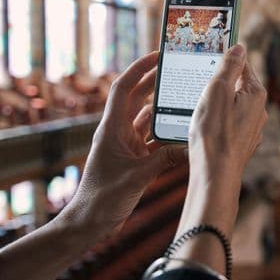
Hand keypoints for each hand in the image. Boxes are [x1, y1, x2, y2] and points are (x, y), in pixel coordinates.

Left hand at [60, 51, 187, 239]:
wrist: (89, 223)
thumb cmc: (103, 199)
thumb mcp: (138, 177)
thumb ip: (165, 159)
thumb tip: (190, 145)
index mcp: (111, 129)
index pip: (124, 88)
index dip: (140, 68)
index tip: (158, 55)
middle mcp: (117, 132)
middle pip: (136, 98)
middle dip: (154, 82)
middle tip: (176, 69)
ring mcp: (125, 145)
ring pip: (146, 118)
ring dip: (162, 107)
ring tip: (184, 96)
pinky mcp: (133, 159)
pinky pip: (153, 139)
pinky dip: (166, 133)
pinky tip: (183, 130)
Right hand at [180, 44, 267, 238]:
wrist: (215, 174)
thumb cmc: (213, 132)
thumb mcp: (216, 90)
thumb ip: (228, 67)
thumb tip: (239, 46)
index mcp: (256, 93)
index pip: (242, 64)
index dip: (225, 56)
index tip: (211, 50)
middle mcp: (260, 110)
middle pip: (237, 85)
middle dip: (219, 81)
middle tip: (198, 79)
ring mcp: (252, 128)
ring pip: (232, 105)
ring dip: (217, 102)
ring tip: (196, 104)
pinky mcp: (243, 142)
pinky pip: (229, 123)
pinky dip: (218, 120)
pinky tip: (203, 125)